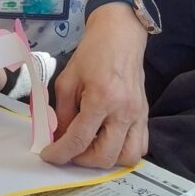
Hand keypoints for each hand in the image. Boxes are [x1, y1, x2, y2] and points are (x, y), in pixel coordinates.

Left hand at [40, 4, 147, 168]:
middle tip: (70, 149)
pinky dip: (123, 151)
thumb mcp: (67, 80)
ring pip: (127, 157)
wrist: (120, 36)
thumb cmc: (92, 54)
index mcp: (101, 98)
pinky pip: (140, 146)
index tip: (49, 155)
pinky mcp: (145, 115)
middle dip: (82, 160)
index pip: (79, 139)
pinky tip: (108, 140)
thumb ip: (62, 113)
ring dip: (106, 159)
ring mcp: (138, 114)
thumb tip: (60, 138)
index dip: (60, 153)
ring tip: (90, 146)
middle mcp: (124, 111)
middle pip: (105, 156)